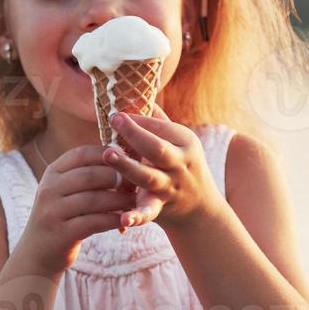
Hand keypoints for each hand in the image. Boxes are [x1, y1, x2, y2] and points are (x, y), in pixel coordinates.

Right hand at [20, 144, 131, 276]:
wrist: (38, 252)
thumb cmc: (62, 216)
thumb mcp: (65, 190)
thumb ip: (86, 174)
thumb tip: (121, 156)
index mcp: (52, 173)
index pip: (81, 154)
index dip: (107, 154)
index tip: (127, 159)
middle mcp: (49, 189)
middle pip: (90, 176)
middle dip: (117, 177)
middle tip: (137, 182)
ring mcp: (53, 211)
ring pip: (93, 199)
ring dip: (119, 200)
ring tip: (135, 201)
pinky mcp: (61, 233)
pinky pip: (93, 222)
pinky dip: (112, 220)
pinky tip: (125, 220)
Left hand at [101, 102, 220, 230]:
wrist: (200, 209)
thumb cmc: (180, 165)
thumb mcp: (177, 141)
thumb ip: (158, 120)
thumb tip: (137, 91)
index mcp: (184, 142)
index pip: (159, 127)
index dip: (137, 119)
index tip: (115, 112)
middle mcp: (179, 164)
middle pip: (157, 148)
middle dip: (136, 134)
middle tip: (114, 120)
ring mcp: (170, 187)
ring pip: (148, 177)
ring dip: (127, 166)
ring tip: (108, 154)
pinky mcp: (160, 208)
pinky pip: (147, 212)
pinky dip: (135, 217)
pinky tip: (122, 219)